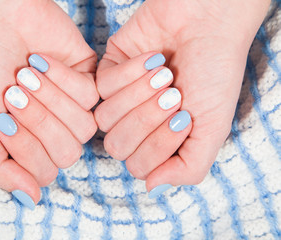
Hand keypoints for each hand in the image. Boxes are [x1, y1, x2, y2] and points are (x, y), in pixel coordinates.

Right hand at [0, 0, 98, 206]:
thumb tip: (31, 198)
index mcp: (32, 147)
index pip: (45, 172)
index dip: (24, 148)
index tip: (1, 117)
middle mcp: (57, 132)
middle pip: (68, 153)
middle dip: (38, 122)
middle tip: (13, 93)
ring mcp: (75, 108)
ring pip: (83, 127)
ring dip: (50, 99)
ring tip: (26, 74)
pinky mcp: (89, 82)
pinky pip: (90, 96)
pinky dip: (61, 77)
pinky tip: (41, 61)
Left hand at [96, 0, 269, 196]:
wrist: (207, 25)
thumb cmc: (213, 75)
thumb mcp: (214, 129)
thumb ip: (189, 167)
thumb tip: (152, 188)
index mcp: (157, 142)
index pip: (138, 166)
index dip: (158, 146)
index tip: (184, 118)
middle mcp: (134, 125)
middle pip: (117, 146)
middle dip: (147, 120)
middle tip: (174, 95)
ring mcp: (119, 100)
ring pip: (106, 118)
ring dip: (139, 96)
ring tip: (165, 75)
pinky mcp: (106, 73)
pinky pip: (102, 87)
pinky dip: (131, 73)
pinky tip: (154, 60)